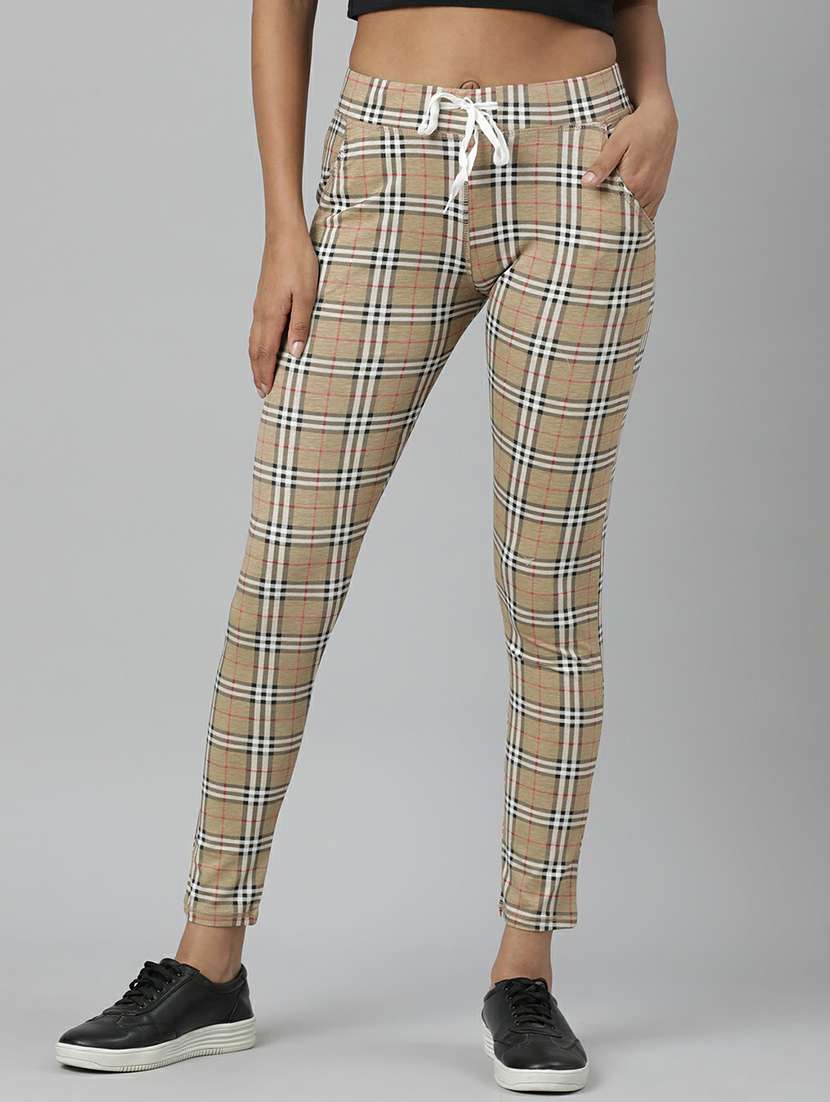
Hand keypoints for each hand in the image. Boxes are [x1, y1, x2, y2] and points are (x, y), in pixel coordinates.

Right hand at [248, 224, 318, 397]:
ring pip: (254, 339)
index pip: (264, 353)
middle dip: (259, 372)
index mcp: (271, 315)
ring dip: (257, 359)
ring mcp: (260, 305)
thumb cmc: (299, 261)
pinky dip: (258, 344)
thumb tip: (295, 354)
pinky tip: (265, 345)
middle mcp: (261, 313)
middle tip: (263, 391)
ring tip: (262, 374)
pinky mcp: (264, 297)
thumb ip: (300, 325)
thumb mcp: (306, 295)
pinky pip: (258, 328)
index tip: (267, 392)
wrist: (284, 233)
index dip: (265, 374)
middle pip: (255, 349)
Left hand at [581, 96, 677, 222]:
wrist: (661, 117)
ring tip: (609, 230)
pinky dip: (638, 218)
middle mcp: (647, 191)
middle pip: (627, 217)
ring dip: (626, 223)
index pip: (616, 212)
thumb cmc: (638, 126)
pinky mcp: (659, 189)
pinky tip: (626, 220)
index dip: (603, 221)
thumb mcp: (616, 141)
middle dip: (613, 225)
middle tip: (596, 233)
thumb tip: (587, 183)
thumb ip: (602, 164)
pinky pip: (649, 212)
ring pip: (639, 217)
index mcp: (634, 182)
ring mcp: (655, 192)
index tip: (589, 228)